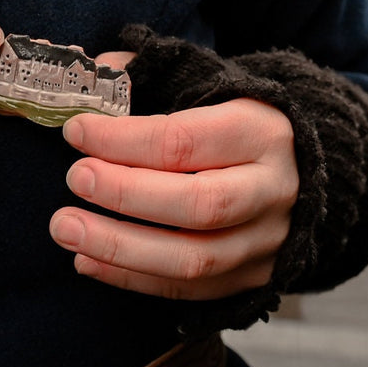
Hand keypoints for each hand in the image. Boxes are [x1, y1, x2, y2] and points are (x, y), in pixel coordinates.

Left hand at [50, 57, 298, 299]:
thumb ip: (151, 77)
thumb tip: (96, 75)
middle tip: (73, 179)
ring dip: (119, 248)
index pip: (187, 140)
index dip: (124, 139)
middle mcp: (272, 191)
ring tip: (65, 229)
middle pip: (198, 204)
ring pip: (193, 259)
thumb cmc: (237, 122)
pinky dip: (132, 280)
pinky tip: (86, 261)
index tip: (76, 131)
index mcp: (262, 132)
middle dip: (125, 194)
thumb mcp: (208, 83)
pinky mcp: (254, 279)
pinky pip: (189, 291)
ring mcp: (267, 241)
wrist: (302, 168)